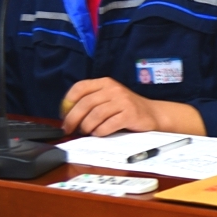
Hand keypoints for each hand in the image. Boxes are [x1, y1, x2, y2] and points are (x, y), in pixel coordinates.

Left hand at [61, 78, 206, 136]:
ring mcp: (122, 101)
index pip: (79, 87)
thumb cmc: (126, 109)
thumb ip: (91, 102)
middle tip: (69, 129)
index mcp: (105, 83)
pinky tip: (99, 134)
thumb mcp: (108, 98)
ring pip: (95, 115)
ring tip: (86, 132)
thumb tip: (68, 115)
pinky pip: (108, 125)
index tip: (63, 114)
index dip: (68, 101)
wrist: (153, 114)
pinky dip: (100, 132)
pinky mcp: (130, 114)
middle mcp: (113, 89)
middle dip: (73, 118)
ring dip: (87, 126)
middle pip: (85, 103)